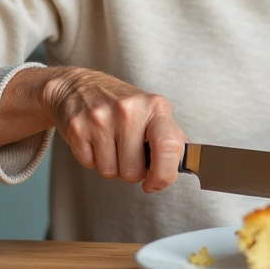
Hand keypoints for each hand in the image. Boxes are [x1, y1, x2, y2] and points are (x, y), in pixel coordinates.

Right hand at [44, 68, 186, 192]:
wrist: (77, 86)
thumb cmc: (120, 104)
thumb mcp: (152, 111)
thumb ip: (172, 138)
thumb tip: (191, 164)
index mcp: (154, 106)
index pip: (169, 147)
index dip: (164, 175)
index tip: (155, 182)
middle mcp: (128, 110)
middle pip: (134, 171)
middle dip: (131, 170)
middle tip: (127, 151)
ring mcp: (101, 118)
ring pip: (111, 172)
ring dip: (111, 166)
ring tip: (110, 143)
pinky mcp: (77, 128)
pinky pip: (89, 165)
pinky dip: (92, 160)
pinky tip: (94, 140)